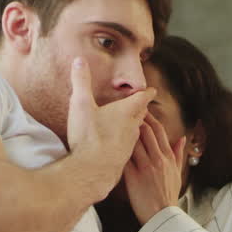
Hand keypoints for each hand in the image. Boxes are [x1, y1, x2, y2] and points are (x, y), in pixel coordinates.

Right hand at [66, 58, 153, 192]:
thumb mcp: (80, 104)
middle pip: (141, 115)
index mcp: (126, 112)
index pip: (141, 98)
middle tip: (142, 104)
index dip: (146, 92)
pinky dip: (126, 142)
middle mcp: (132, 128)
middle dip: (141, 108)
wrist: (92, 171)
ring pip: (136, 131)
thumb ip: (81, 82)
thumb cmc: (88, 136)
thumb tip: (79, 60)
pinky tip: (119, 144)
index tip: (152, 90)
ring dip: (135, 125)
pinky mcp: (123, 159)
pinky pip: (129, 147)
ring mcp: (129, 145)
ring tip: (131, 122)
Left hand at [122, 112, 185, 224]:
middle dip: (136, 118)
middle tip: (126, 108)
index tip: (142, 110)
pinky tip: (109, 140)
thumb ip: (178, 154)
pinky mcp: (133, 177)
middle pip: (146, 132)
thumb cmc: (169, 195)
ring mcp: (145, 167)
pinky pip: (125, 158)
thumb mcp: (177, 173)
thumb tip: (182, 138)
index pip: (159, 132)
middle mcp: (158, 159)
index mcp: (168, 158)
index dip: (150, 119)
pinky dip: (118, 148)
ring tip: (115, 120)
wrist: (163, 216)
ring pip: (134, 142)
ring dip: (125, 130)